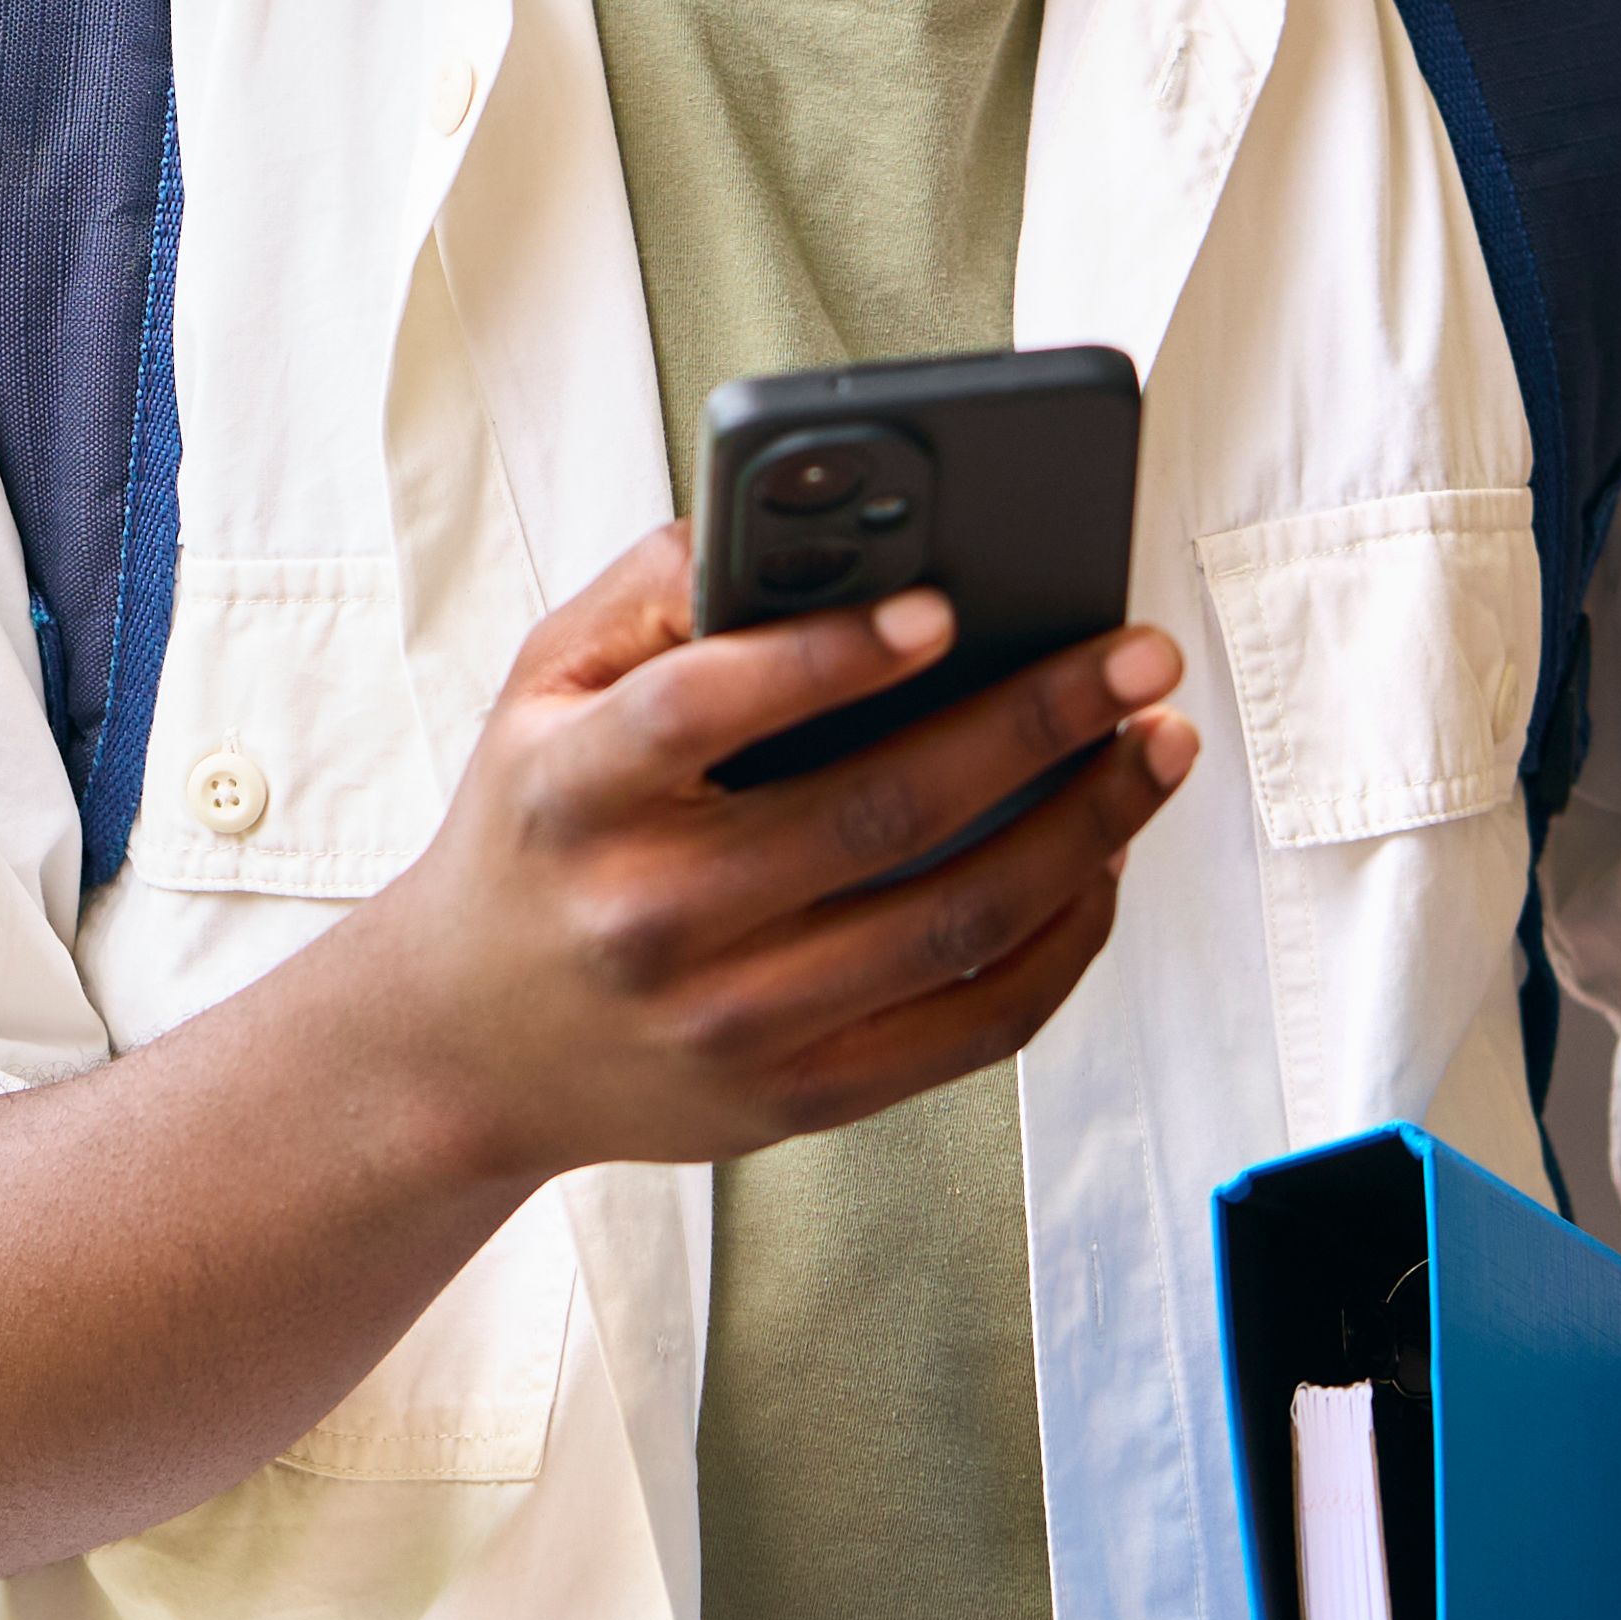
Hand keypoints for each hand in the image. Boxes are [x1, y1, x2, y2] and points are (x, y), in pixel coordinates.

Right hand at [327, 523, 1194, 1186]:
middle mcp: (651, 914)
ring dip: (1083, 828)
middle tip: (1135, 658)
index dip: (832, 654)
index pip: (706, 705)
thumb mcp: (537, 690)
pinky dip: (1061, 940)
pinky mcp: (798, 1098)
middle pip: (881, 813)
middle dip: (1038, 722)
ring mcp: (731, 1021)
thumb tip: (766, 522)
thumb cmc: (531, 835)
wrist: (468, 1046)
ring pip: (953, 922)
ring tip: (1152, 748)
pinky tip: (1099, 863)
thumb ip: (643, 596)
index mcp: (577, 792)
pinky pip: (971, 1026)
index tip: (946, 607)